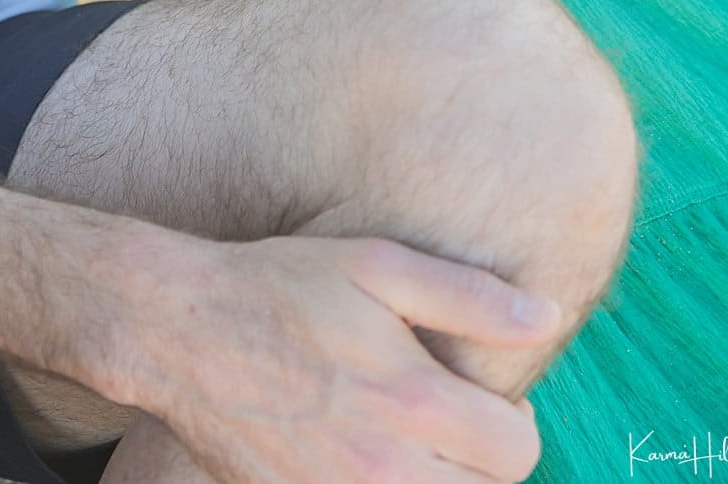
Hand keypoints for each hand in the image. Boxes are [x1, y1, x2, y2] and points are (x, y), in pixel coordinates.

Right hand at [128, 232, 551, 483]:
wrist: (180, 330)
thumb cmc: (280, 286)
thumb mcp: (374, 266)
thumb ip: (467, 296)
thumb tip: (547, 317)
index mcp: (412, 402)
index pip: (517, 451)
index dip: (511, 420)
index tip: (476, 395)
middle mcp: (384, 469)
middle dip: (477, 459)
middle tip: (442, 418)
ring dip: (436, 480)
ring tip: (407, 439)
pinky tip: (361, 457)